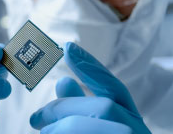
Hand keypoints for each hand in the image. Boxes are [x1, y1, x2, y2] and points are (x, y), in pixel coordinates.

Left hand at [30, 42, 150, 133]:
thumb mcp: (91, 126)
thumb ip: (81, 107)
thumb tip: (62, 82)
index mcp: (130, 122)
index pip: (115, 89)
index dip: (92, 67)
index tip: (67, 48)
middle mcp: (137, 132)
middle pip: (104, 106)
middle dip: (65, 108)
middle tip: (35, 120)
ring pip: (98, 118)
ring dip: (64, 125)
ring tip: (42, 133)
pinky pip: (87, 133)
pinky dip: (64, 130)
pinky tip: (50, 133)